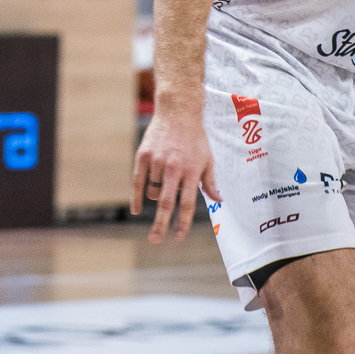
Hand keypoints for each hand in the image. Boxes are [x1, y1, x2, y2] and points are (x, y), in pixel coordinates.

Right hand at [131, 107, 220, 243]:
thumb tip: (218, 200)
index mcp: (191, 171)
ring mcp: (156, 162)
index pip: (186, 204)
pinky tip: (136, 209)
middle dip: (160, 225)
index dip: (182, 223)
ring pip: (153, 191)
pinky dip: (136, 197)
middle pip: (166, 204)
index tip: (179, 236)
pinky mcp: (143, 156)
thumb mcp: (208, 159)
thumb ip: (210, 181)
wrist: (178, 112)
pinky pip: (137, 181)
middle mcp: (173, 168)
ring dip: (157, 196)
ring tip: (164, 183)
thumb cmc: (196, 138)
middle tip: (155, 241)